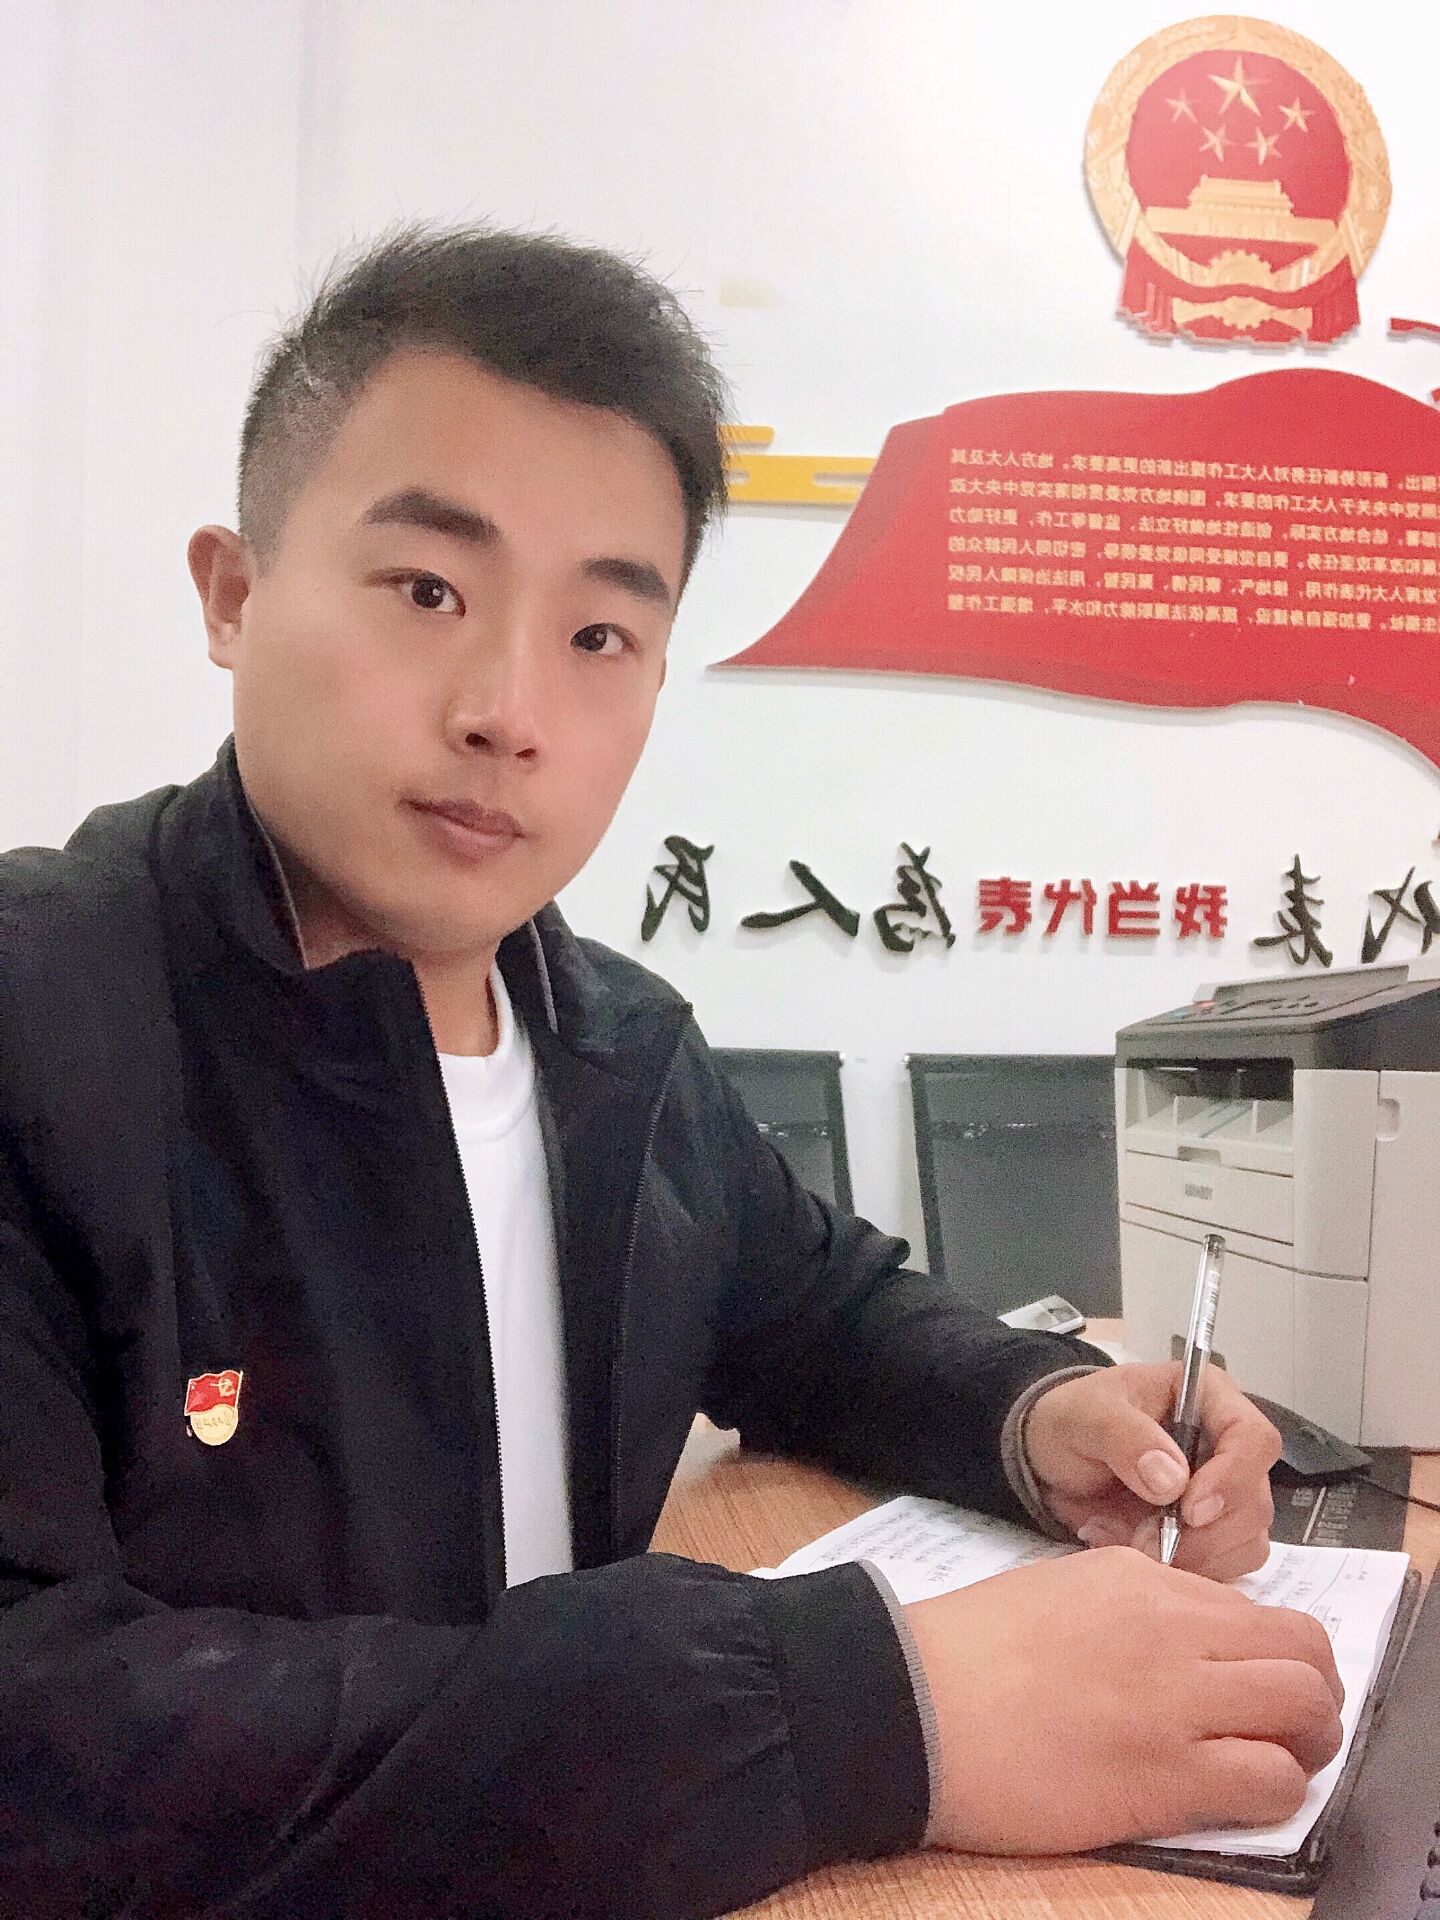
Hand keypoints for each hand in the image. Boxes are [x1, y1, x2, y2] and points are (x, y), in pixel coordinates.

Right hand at [907, 1546, 1343, 1853]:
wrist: (913, 1705)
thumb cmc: (962, 1653)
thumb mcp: (1053, 1594)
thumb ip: (1123, 1609)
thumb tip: (1173, 1643)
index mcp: (1138, 1580)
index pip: (1251, 1607)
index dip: (1266, 1651)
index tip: (1249, 1682)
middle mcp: (1171, 1628)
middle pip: (1301, 1647)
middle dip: (1313, 1689)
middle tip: (1290, 1724)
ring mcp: (1173, 1700)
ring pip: (1304, 1704)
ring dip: (1310, 1738)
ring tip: (1281, 1760)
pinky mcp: (1165, 1773)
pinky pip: (1270, 1780)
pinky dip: (1278, 1789)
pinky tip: (1243, 1794)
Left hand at [1021, 1363, 1280, 1580]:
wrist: (1053, 1458)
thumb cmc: (1075, 1419)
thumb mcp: (1088, 1415)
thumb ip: (1127, 1438)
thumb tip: (1174, 1481)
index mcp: (1211, 1398)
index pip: (1255, 1439)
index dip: (1233, 1478)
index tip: (1190, 1510)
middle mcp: (1229, 1447)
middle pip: (1255, 1501)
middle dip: (1202, 1534)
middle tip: (1142, 1540)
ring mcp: (1224, 1494)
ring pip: (1244, 1541)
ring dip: (1189, 1556)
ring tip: (1124, 1539)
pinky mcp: (1212, 1534)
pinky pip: (1222, 1566)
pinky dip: (1180, 1569)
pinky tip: (1130, 1549)